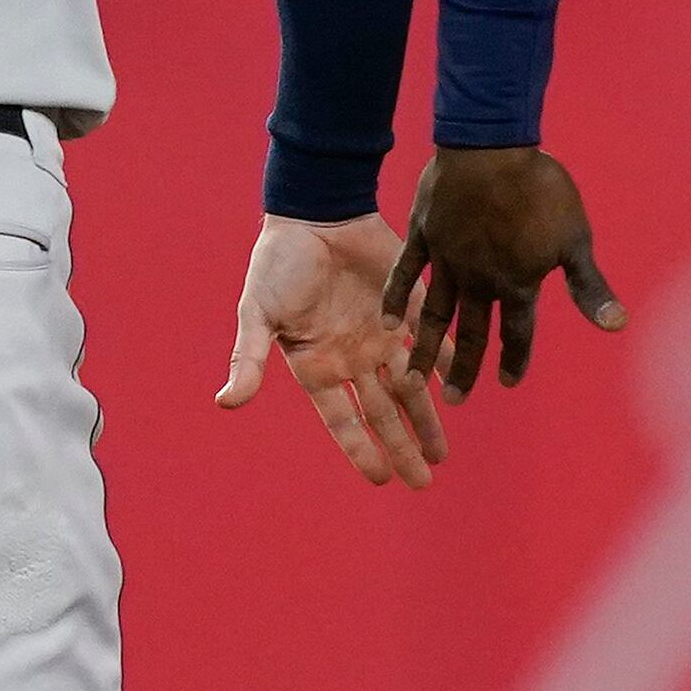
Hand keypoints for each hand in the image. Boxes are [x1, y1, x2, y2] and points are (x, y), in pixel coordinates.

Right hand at [218, 213, 445, 486]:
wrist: (314, 210)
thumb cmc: (278, 263)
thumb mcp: (258, 312)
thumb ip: (249, 358)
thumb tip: (226, 402)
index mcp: (318, 365)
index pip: (344, 419)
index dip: (362, 450)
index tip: (383, 479)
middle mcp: (353, 357)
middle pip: (384, 412)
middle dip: (403, 446)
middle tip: (425, 480)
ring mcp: (382, 333)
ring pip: (411, 386)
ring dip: (427, 417)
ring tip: (443, 453)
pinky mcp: (406, 304)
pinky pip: (431, 339)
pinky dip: (446, 361)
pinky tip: (464, 385)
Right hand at [379, 145, 627, 396]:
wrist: (493, 146)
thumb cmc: (541, 190)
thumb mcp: (575, 239)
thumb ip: (589, 287)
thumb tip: (617, 326)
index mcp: (516, 283)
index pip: (516, 333)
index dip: (514, 360)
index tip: (508, 383)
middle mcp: (479, 281)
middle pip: (471, 334)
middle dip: (464, 370)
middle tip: (455, 401)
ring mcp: (447, 259)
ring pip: (434, 313)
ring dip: (425, 348)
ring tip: (412, 378)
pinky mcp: (424, 234)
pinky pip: (406, 274)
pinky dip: (397, 298)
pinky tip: (389, 323)